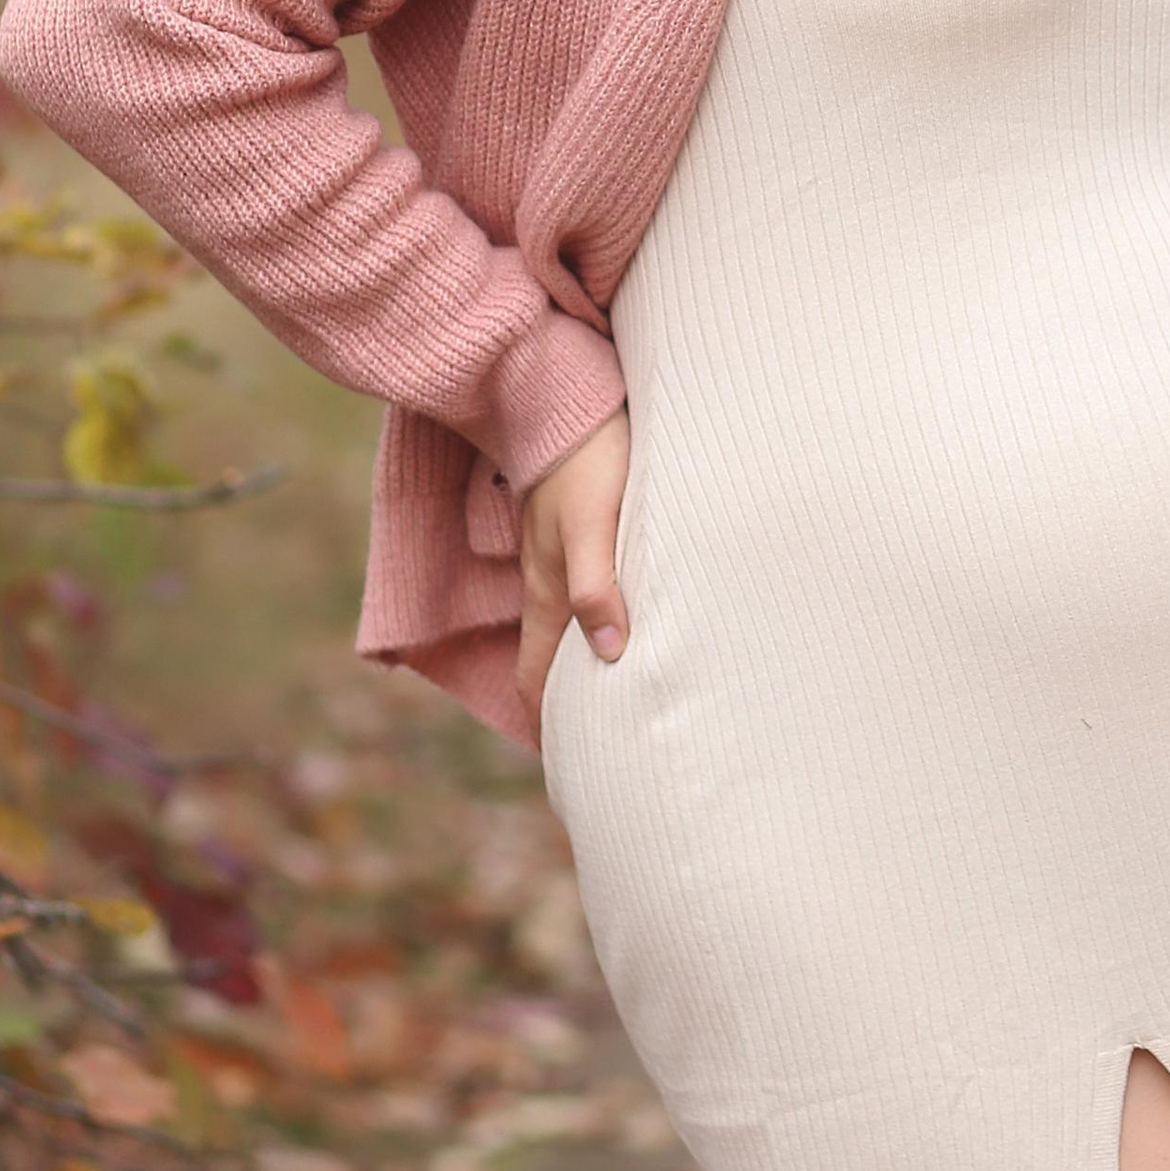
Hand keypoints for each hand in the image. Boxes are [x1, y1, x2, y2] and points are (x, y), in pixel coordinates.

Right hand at [517, 409, 630, 744]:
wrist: (565, 396)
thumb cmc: (588, 457)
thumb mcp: (594, 523)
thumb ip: (596, 584)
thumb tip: (610, 653)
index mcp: (549, 595)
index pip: (536, 683)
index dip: (549, 731)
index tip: (576, 774)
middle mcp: (549, 588)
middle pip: (551, 669)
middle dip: (571, 715)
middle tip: (611, 758)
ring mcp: (560, 564)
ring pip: (570, 638)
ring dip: (589, 675)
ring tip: (630, 712)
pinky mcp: (579, 541)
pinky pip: (586, 604)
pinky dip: (600, 635)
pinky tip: (634, 638)